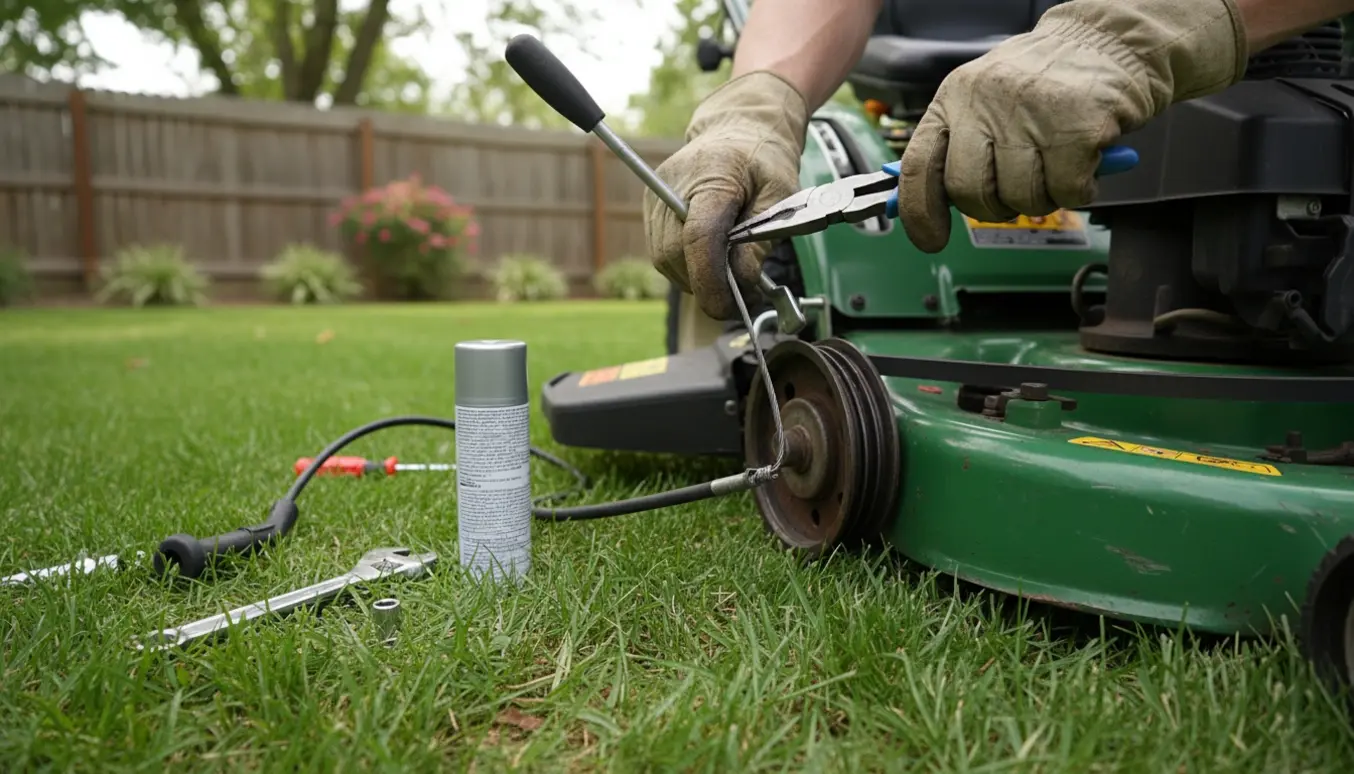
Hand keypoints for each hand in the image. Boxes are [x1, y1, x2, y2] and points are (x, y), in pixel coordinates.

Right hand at [645, 71, 807, 319]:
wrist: (739, 127)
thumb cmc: (763, 157)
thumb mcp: (781, 195)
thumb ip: (761, 239)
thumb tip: (743, 282)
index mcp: (712, 176)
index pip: (698, 237)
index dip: (710, 280)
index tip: (728, 306)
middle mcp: (673, 186)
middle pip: (675, 254)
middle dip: (704, 284)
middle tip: (737, 296)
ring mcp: (656, 197)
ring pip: (664, 259)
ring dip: (694, 278)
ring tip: (726, 276)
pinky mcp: (651, 207)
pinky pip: (661, 252)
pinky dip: (685, 266)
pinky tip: (709, 262)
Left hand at [897, 0, 1248, 252]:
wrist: (1110, 41)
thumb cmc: (1046, 84)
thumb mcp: (987, 104)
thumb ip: (960, 149)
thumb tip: (931, 207)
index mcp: (954, 98)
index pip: (919, 166)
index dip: (920, 213)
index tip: (932, 240)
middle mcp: (985, 102)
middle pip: (969, 190)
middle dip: (993, 207)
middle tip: (1017, 193)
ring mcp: (1030, 112)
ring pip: (1020, 197)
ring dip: (1042, 199)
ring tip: (1056, 168)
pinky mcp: (1077, 126)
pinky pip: (1067, 191)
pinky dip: (1080, 191)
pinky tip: (1084, 165)